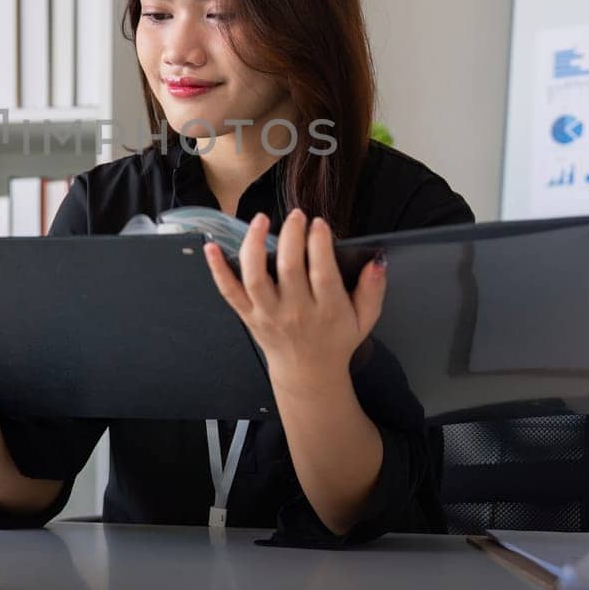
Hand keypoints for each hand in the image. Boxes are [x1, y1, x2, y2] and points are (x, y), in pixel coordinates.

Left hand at [203, 208, 386, 387]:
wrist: (308, 373)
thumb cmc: (336, 340)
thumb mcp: (365, 318)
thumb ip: (373, 289)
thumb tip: (377, 262)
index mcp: (328, 310)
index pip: (322, 272)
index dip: (319, 243)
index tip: (319, 224)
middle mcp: (296, 312)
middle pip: (288, 268)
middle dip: (291, 236)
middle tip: (296, 216)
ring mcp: (268, 314)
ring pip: (255, 277)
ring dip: (254, 245)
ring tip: (260, 220)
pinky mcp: (248, 316)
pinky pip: (229, 292)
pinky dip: (218, 270)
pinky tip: (211, 247)